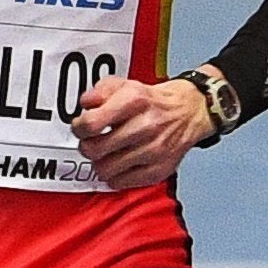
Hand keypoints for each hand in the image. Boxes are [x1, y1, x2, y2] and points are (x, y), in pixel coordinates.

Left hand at [72, 74, 211, 190]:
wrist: (189, 112)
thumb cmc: (152, 102)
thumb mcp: (125, 85)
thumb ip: (100, 91)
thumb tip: (85, 104)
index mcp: (134, 101)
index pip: (91, 124)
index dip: (79, 128)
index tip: (81, 127)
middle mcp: (145, 126)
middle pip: (94, 149)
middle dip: (88, 146)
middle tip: (93, 142)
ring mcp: (153, 150)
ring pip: (105, 169)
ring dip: (101, 162)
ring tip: (107, 153)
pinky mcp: (158, 170)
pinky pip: (120, 182)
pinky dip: (115, 175)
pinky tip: (120, 163)